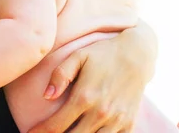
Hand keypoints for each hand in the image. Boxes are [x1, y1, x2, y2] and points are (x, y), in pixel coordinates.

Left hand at [28, 25, 156, 132]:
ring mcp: (116, 120)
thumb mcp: (79, 56)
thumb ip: (60, 75)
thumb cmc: (104, 53)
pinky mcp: (128, 123)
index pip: (55, 126)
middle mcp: (100, 112)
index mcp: (84, 97)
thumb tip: (46, 96)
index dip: (40, 132)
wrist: (138, 54)